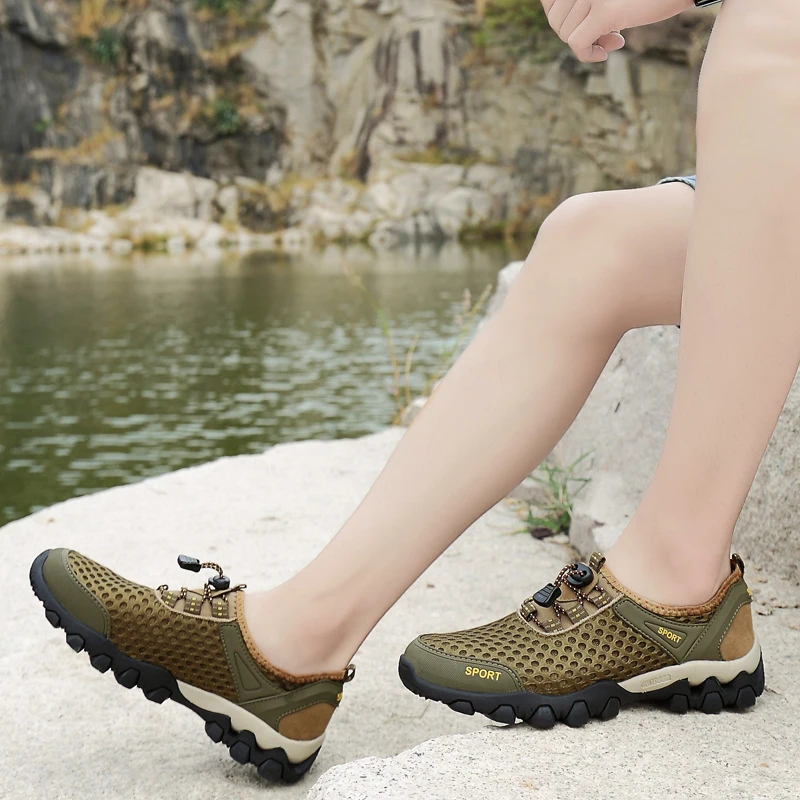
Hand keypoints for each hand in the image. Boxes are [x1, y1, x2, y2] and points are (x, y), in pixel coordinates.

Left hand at [540, 0, 694, 62]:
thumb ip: (587, 4)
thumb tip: (565, 33)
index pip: (549, 3)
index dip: (562, 19)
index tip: (583, 23)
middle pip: (557, 21)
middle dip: (576, 33)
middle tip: (605, 35)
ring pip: (565, 34)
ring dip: (588, 43)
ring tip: (614, 38)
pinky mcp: (603, 11)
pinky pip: (577, 44)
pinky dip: (589, 54)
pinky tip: (610, 49)